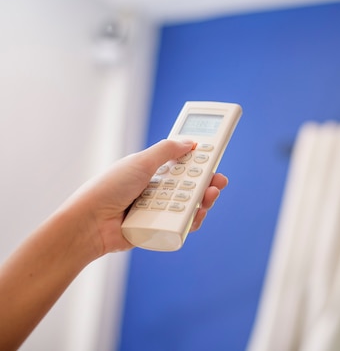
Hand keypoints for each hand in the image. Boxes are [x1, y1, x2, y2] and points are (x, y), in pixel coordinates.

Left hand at [63, 139, 227, 255]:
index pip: (181, 164)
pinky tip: (197, 214)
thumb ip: (167, 150)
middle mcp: (156, 189)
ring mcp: (158, 209)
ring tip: (208, 197)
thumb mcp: (140, 161)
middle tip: (218, 181)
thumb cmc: (108, 189)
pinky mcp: (159, 228)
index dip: (198, 161)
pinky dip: (192, 219)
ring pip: (189, 205)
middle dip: (207, 182)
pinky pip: (182, 224)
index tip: (214, 157)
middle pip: (190, 185)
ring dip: (203, 200)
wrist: (90, 223)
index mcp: (151, 171)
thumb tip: (189, 142)